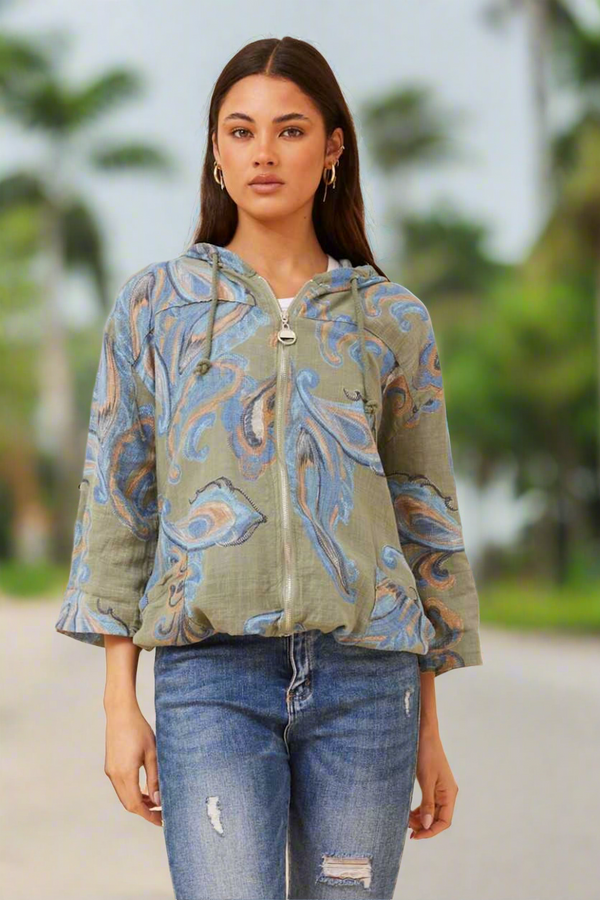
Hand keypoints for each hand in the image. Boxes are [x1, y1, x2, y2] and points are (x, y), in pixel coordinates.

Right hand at [104, 702, 162, 826]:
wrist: (120, 713)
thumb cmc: (139, 729)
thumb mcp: (152, 753)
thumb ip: (155, 778)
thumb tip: (158, 800)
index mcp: (125, 774)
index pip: (136, 805)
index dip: (148, 816)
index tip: (161, 821)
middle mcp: (115, 775)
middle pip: (128, 804)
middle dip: (145, 811)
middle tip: (161, 813)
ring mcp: (110, 771)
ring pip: (124, 796)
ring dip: (138, 802)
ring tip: (155, 801)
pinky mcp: (110, 766)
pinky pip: (121, 786)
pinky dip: (132, 792)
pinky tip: (144, 788)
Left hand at [408, 726, 457, 839]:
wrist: (424, 734)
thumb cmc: (426, 754)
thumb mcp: (426, 780)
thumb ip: (427, 804)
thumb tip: (427, 825)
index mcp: (449, 794)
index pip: (444, 822)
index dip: (430, 831)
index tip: (415, 836)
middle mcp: (447, 794)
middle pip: (438, 819)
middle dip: (423, 825)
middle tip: (406, 826)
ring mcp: (441, 789)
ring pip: (432, 812)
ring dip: (420, 819)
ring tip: (405, 820)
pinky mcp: (433, 785)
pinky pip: (429, 804)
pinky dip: (419, 810)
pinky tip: (409, 812)